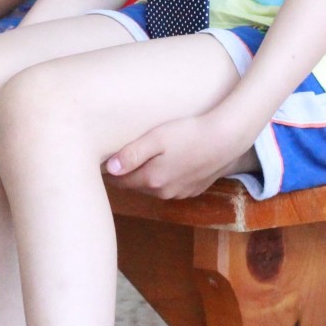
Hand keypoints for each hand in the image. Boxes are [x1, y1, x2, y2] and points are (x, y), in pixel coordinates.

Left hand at [105, 110, 259, 199]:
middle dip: (124, 174)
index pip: (120, 180)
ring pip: (153, 186)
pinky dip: (163, 177)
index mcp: (152, 180)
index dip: (109, 171)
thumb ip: (132, 154)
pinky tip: (164, 163)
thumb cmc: (188, 133)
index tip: (99, 161)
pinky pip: (170, 186)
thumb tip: (109, 168)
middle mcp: (164, 192)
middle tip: (113, 159)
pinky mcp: (194, 189)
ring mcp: (181, 193)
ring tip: (137, 160)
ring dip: (143, 176)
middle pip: (135, 184)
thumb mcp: (157, 138)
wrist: (227, 139)